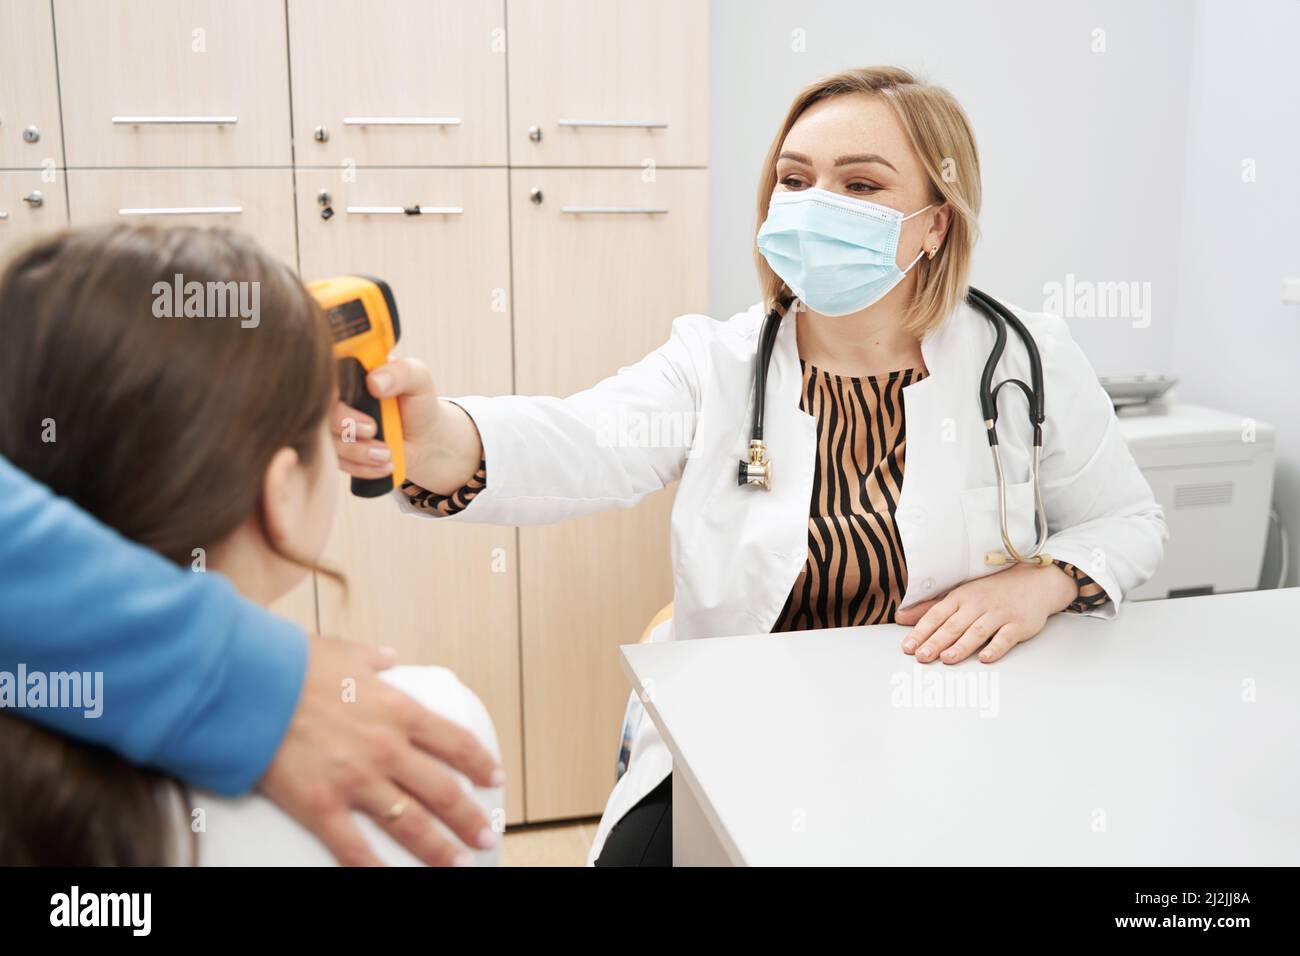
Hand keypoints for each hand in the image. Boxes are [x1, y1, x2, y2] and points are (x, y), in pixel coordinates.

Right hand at [260, 634, 503, 865]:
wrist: (247, 684)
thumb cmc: (293, 665)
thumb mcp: (345, 651)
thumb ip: (373, 659)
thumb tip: (388, 657)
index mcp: (398, 710)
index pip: (456, 743)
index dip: (481, 765)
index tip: (495, 779)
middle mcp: (387, 748)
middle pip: (443, 792)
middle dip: (470, 819)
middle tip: (486, 837)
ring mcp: (356, 780)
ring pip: (411, 824)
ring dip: (439, 849)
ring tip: (458, 865)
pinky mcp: (320, 805)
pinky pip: (355, 848)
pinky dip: (376, 870)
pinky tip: (392, 880)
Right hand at [330, 357, 481, 493]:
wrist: (425, 439)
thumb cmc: (419, 403)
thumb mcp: (418, 379)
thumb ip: (401, 373)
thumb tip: (374, 383)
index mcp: (350, 372)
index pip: (324, 376)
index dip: (329, 390)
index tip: (345, 398)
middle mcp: (336, 399)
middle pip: (320, 410)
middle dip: (344, 423)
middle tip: (372, 429)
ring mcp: (335, 426)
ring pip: (328, 440)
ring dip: (357, 451)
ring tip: (386, 453)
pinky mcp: (340, 451)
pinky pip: (339, 462)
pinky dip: (362, 467)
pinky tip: (385, 465)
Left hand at [895, 562, 1077, 664]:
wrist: (1033, 581)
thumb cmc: (992, 590)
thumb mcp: (959, 594)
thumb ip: (930, 608)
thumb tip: (900, 618)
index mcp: (961, 597)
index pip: (936, 615)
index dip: (920, 631)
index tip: (907, 647)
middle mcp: (978, 604)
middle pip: (953, 625)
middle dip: (936, 642)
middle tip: (921, 657)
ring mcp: (999, 614)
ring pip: (977, 631)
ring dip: (961, 646)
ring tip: (946, 658)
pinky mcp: (1019, 624)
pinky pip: (1006, 637)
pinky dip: (995, 647)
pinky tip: (984, 658)